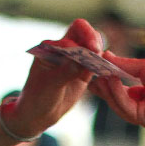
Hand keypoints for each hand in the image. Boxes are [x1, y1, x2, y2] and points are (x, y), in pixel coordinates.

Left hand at [7, 18, 103, 137]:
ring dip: (100, 55)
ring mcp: (75, 60)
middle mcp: (65, 49)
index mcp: (53, 45)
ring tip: (103, 66)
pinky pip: (97, 65)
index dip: (86, 37)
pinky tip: (106, 73)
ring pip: (94, 49)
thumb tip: (82, 61)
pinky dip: (102, 68)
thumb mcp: (50, 84)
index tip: (92, 50)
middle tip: (99, 54)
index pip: (75, 31)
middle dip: (95, 41)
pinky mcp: (83, 73)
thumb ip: (66, 71)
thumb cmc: (37, 97)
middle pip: (87, 34)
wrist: (38, 114)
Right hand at [89, 54, 144, 130]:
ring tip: (100, 75)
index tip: (95, 75)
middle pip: (118, 103)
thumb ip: (124, 65)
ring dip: (109, 91)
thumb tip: (107, 56)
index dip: (109, 86)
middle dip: (104, 91)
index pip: (122, 94)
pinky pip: (126, 107)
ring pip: (119, 106)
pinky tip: (112, 80)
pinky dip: (118, 93)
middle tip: (90, 78)